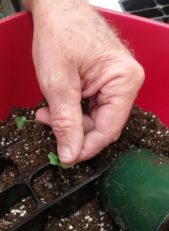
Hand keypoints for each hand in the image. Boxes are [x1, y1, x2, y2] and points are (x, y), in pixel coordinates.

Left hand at [25, 0, 143, 163]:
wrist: (57, 8)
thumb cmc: (60, 33)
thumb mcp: (58, 84)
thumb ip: (66, 122)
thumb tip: (70, 154)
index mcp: (124, 81)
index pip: (108, 129)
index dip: (86, 147)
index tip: (66, 157)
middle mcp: (125, 84)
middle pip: (102, 125)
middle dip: (73, 130)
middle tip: (49, 124)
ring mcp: (115, 83)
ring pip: (94, 119)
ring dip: (69, 120)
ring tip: (47, 111)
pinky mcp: (104, 82)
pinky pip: (90, 108)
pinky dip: (71, 111)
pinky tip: (56, 105)